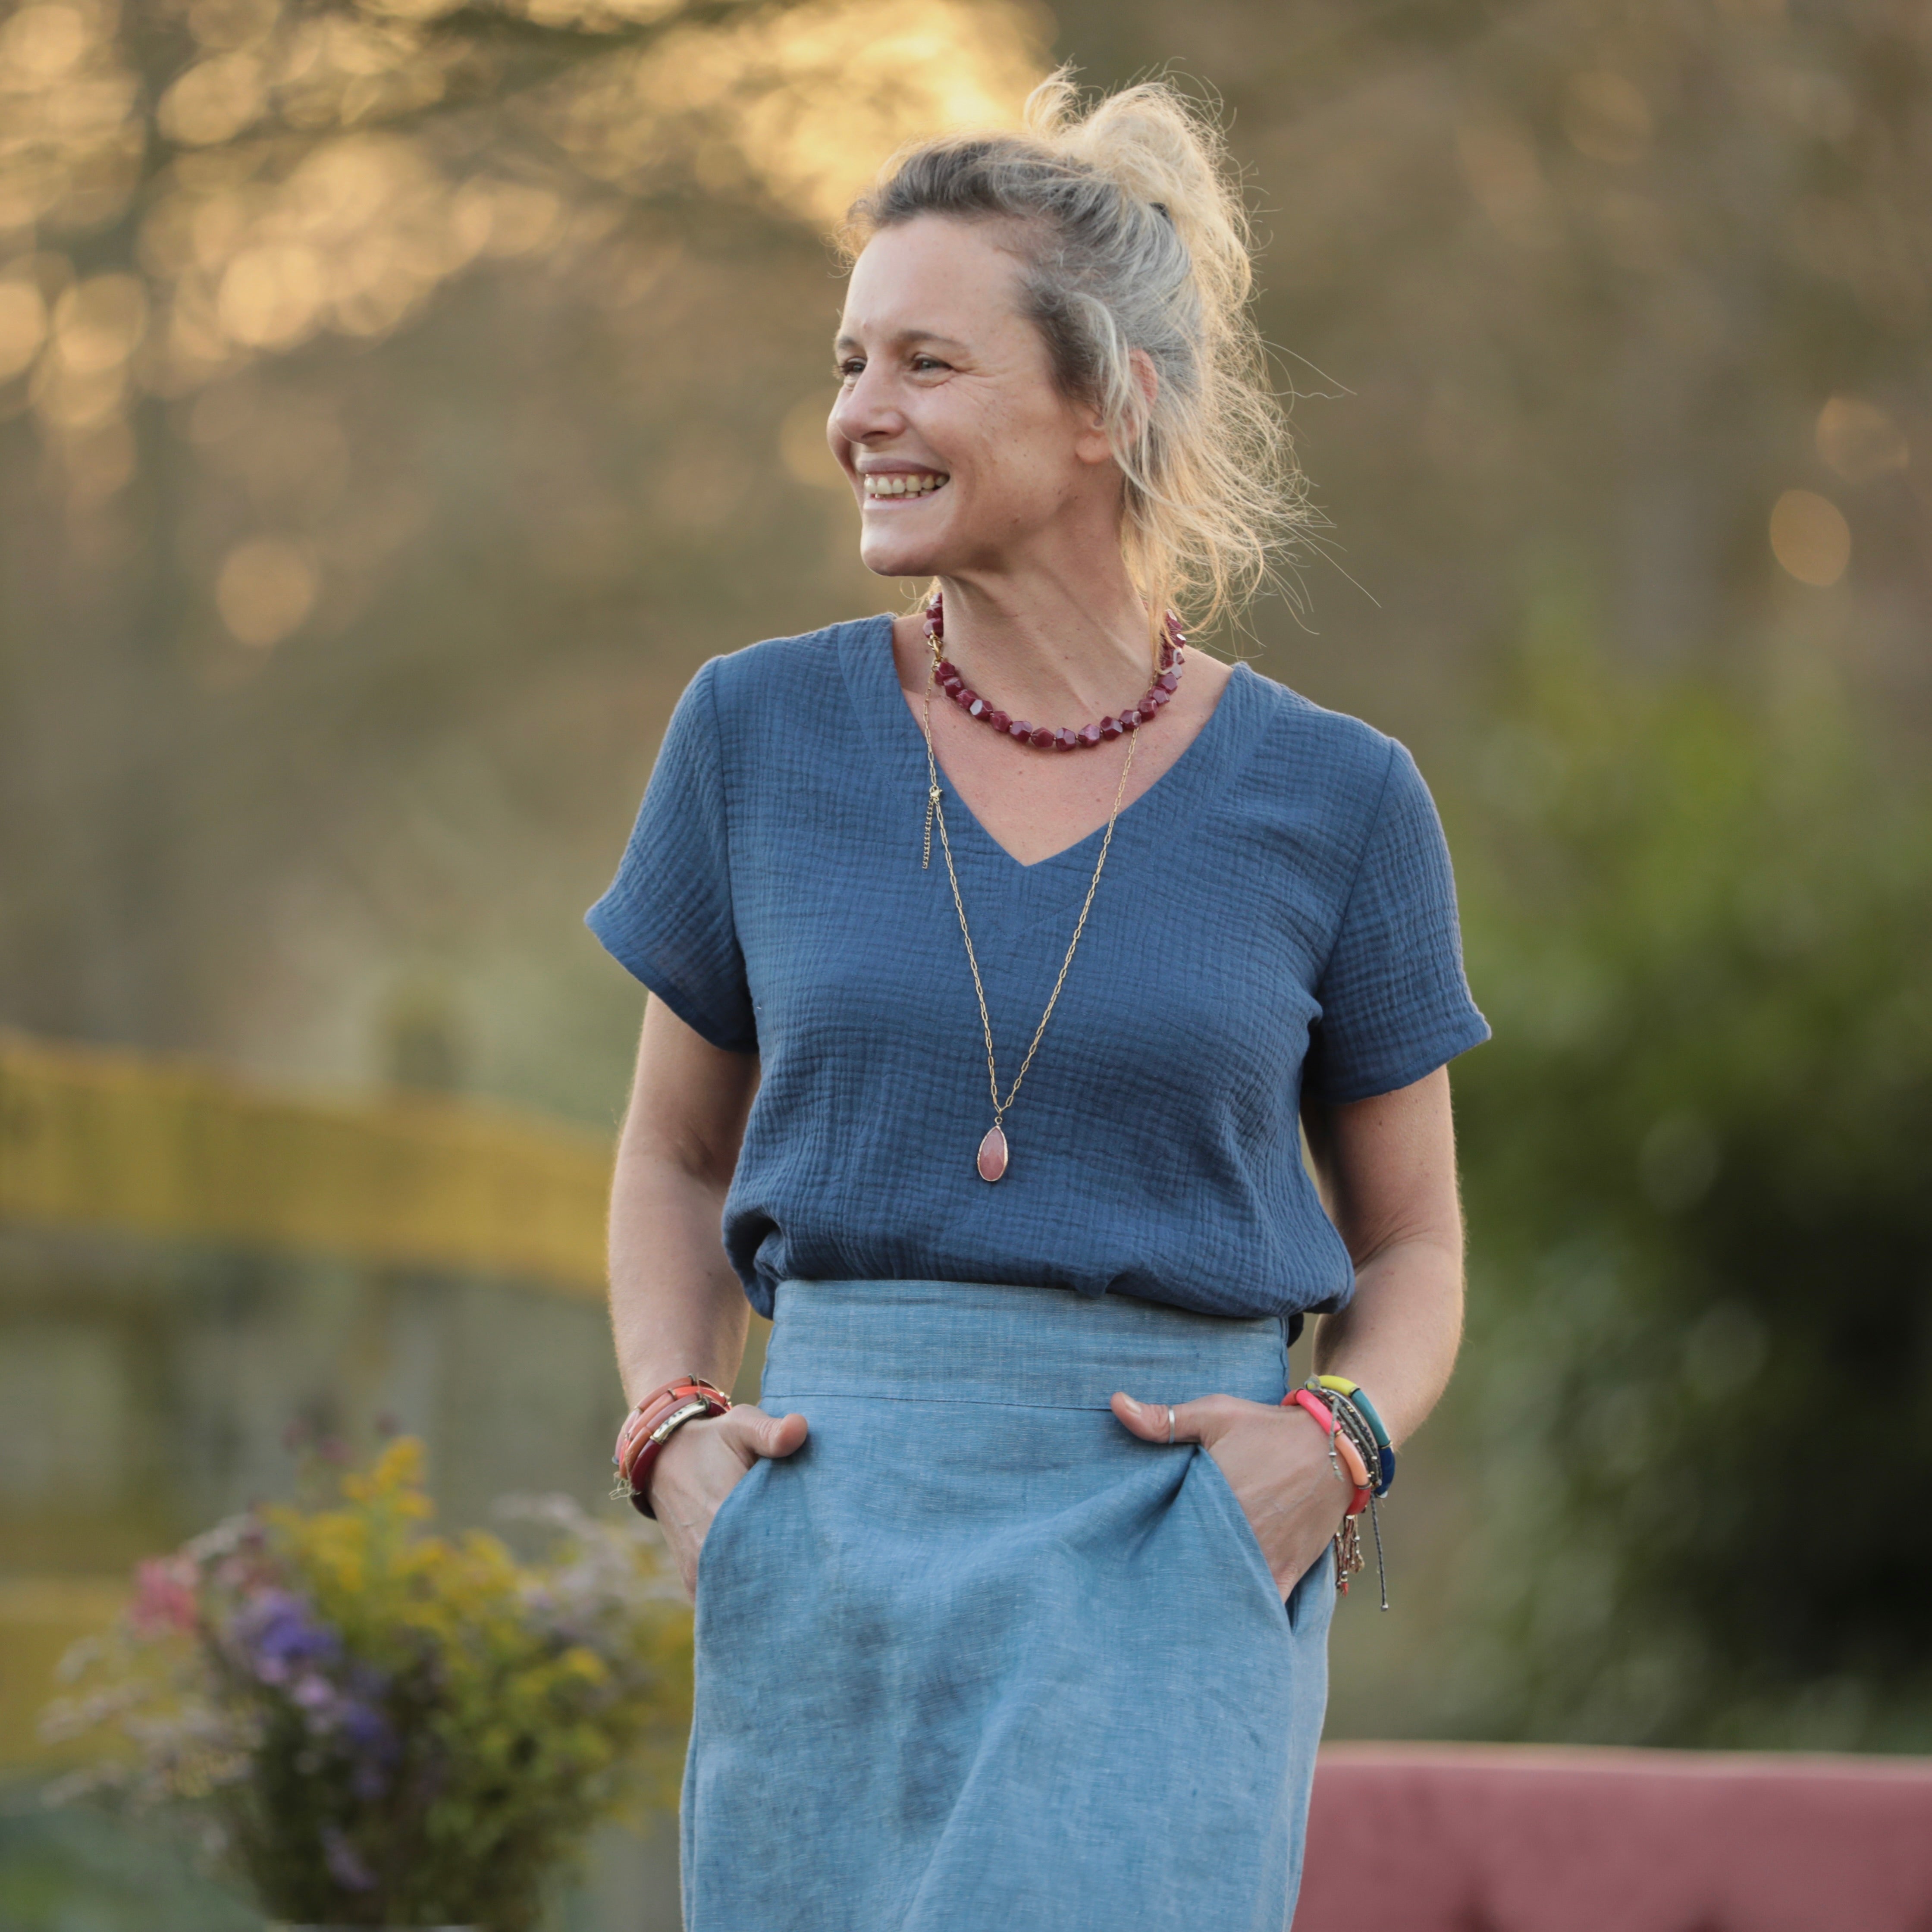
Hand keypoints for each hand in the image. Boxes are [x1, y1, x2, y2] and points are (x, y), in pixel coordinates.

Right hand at [645, 1404, 808, 1600]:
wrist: (664, 1460)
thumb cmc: (712, 1441)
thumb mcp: (740, 1425)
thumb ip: (770, 1431)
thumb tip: (800, 1429)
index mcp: (723, 1516)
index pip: (775, 1552)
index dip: (805, 1555)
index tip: (830, 1552)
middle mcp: (708, 1555)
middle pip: (764, 1583)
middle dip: (793, 1579)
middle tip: (826, 1573)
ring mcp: (699, 1575)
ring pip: (744, 1599)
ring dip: (771, 1592)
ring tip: (804, 1584)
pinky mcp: (694, 1584)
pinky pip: (726, 1604)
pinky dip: (749, 1599)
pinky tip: (776, 1591)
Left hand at [1111, 1391, 1350, 1596]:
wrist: (1337, 1444)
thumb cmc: (1269, 1427)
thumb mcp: (1216, 1413)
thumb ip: (1165, 1418)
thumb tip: (1115, 1404)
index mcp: (1216, 1501)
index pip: (1170, 1538)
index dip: (1151, 1550)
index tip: (1134, 1556)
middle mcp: (1241, 1536)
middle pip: (1195, 1570)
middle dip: (1174, 1579)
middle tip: (1151, 1587)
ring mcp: (1267, 1558)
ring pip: (1227, 1592)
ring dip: (1207, 1597)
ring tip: (1180, 1608)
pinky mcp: (1289, 1570)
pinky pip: (1265, 1605)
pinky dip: (1246, 1614)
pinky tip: (1224, 1623)